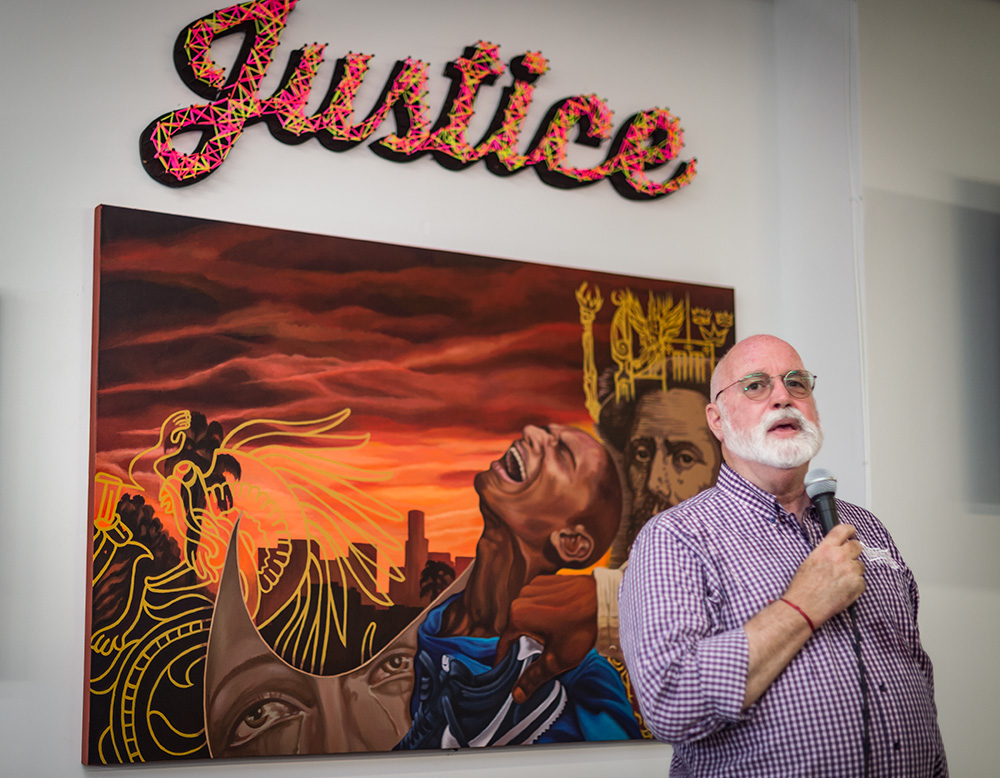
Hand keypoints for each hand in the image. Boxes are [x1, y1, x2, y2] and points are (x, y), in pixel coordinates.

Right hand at [495, 574, 596, 703]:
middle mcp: (521, 597)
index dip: (505, 659)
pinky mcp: (546, 580)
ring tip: (550, 637)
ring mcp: (533, 586)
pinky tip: (556, 620)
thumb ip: (534, 677)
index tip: (506, 670)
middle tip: (536, 655)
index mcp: (518, 616)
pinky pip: (536, 599)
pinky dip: (541, 610)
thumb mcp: (557, 659)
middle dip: (522, 642)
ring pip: (525, 612)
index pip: (504, 643)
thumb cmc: (582, 629)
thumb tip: (516, 694)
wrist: (606, 600)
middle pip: (514, 626)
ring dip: (532, 625)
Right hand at [783, 524, 865, 627]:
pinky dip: (855, 585)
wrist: (804, 606)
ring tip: (840, 580)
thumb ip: (825, 551)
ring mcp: (850, 571)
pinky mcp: (857, 585)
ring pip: (860, 565)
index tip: (852, 532)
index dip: (850, 530)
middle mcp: (840, 557)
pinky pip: (862, 581)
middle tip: (847, 559)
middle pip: (857, 546)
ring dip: (854, 570)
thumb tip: (835, 549)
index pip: (843, 530)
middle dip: (854, 550)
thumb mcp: (809, 561)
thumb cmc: (803, 586)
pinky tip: (843, 589)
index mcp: (826, 549)